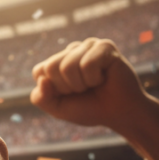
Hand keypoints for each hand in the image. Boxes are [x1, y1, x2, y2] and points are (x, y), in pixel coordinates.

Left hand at [30, 38, 149, 131]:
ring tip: (94, 83)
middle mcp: (71, 50)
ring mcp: (88, 45)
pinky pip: (87, 64)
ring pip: (67, 66)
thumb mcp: (57, 108)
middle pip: (50, 67)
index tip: (68, 94)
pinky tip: (104, 78)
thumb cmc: (88, 108)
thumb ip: (40, 98)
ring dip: (81, 84)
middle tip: (83, 89)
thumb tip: (42, 79)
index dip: (52, 90)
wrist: (119, 113)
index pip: (39, 71)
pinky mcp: (104, 46)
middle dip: (66, 87)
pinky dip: (94, 78)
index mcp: (57, 62)